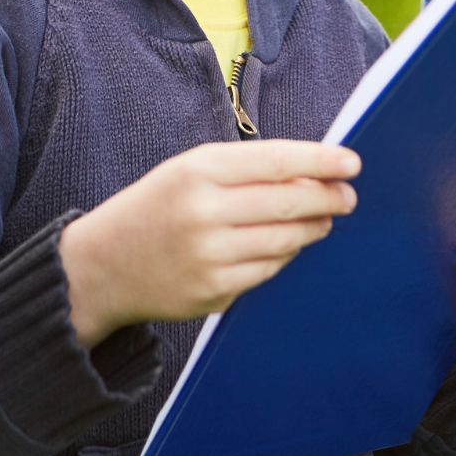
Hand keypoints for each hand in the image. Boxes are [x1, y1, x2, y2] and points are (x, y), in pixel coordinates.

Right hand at [59, 138, 360, 346]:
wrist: (103, 264)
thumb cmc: (159, 205)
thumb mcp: (191, 170)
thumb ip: (246, 170)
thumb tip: (313, 176)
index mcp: (199, 171)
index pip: (276, 161)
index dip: (320, 161)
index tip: (352, 162)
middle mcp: (204, 213)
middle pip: (287, 203)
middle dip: (327, 198)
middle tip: (348, 196)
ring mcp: (208, 257)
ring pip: (284, 241)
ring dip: (313, 229)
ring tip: (324, 219)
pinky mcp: (211, 293)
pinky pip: (267, 271)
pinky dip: (284, 255)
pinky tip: (287, 245)